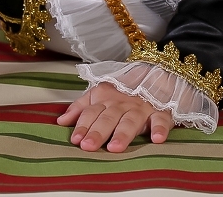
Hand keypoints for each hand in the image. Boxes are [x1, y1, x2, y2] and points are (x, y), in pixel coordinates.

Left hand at [57, 83, 172, 151]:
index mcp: (106, 99)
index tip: (75, 140)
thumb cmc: (123, 93)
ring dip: (123, 133)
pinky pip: (161, 120)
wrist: (156, 75)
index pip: (91, 113)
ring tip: (115, 147)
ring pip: (131, 121)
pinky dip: (160, 129)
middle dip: (98, 132)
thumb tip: (61, 121)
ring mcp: (142, 108)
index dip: (83, 125)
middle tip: (88, 146)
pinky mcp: (161, 112)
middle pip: (108, 118)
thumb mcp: (99, 95)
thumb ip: (80, 108)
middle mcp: (122, 104)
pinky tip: (157, 139)